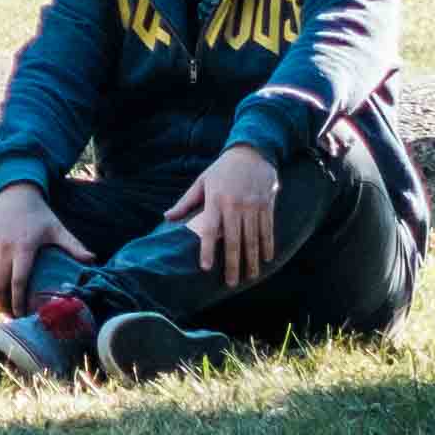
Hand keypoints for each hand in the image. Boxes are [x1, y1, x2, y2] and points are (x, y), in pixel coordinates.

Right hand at [0, 185, 62, 311]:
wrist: (14, 193)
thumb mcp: (57, 229)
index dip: (18, 301)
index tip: (21, 314)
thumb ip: (73, 246)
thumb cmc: (39, 214)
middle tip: (11, 316)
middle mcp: (4, 247)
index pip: (18, 281)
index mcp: (24, 246)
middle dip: (3, 304)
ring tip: (0, 307)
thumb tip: (93, 260)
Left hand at [181, 146, 283, 288]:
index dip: (208, 250)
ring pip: (253, 238)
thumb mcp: (201, 181)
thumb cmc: (222, 169)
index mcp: (215, 200)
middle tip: (232, 283)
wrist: (252, 151)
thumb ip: (185, 202)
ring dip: (252, 260)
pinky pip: (268, 229)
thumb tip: (167, 217)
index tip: (206, 268)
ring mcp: (253, 206)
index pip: (210, 230)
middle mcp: (235, 205)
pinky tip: (267, 259)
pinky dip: (268, 245)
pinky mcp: (267, 205)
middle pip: (234, 240)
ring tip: (250, 277)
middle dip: (234, 264)